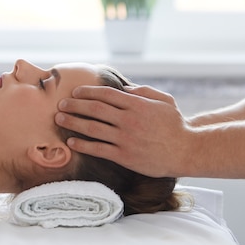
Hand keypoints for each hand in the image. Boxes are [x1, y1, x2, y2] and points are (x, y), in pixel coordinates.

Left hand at [55, 84, 191, 177]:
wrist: (186, 151)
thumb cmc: (175, 124)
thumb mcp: (163, 100)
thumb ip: (142, 91)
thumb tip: (122, 88)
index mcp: (136, 104)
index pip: (105, 94)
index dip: (87, 91)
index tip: (75, 92)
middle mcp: (128, 120)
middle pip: (94, 108)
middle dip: (74, 105)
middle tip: (60, 104)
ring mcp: (126, 138)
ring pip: (92, 128)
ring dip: (73, 122)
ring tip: (59, 120)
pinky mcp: (125, 156)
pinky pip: (99, 149)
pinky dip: (83, 145)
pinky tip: (71, 142)